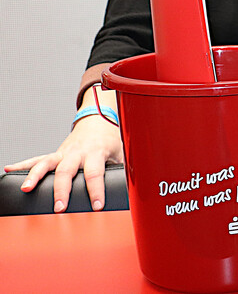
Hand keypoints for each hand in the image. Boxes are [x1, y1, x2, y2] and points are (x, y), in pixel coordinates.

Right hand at [4, 94, 122, 212]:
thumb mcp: (123, 152)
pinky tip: (8, 170)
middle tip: (59, 208)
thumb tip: (135, 188)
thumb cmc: (112, 138)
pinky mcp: (56, 153)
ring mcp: (64, 152)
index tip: (96, 206)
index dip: (96, 190)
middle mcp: (78, 152)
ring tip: (26, 189)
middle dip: (62, 190)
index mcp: (96, 152)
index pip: (95, 173)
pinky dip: (23, 164)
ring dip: (35, 176)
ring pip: (47, 163)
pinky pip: (38, 158)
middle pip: (67, 171)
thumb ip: (125, 169)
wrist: (100, 119)